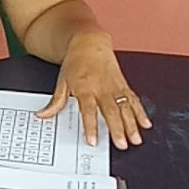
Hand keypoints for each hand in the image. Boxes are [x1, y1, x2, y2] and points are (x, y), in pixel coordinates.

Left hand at [37, 37, 151, 148]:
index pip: (88, 110)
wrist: (89, 43)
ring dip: (132, 124)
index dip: (91, 126)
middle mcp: (102, 87)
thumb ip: (56, 102)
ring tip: (135, 139)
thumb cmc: (75, 62)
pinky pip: (133, 100)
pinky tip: (145, 124)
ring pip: (125, 107)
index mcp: (85, 87)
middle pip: (111, 111)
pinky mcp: (123, 85)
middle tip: (121, 144)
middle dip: (117, 128)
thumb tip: (43, 115)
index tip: (93, 140)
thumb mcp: (61, 81)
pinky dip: (141, 112)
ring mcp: (114, 86)